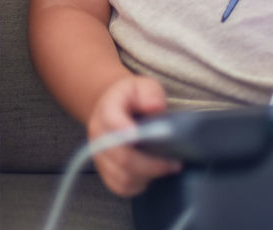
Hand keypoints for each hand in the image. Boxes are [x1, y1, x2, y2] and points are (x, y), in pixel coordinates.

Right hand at [87, 75, 181, 196]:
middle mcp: (97, 135)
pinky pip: (121, 187)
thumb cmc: (134, 98)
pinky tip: (152, 174)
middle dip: (150, 163)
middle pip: (121, 157)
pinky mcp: (105, 172)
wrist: (116, 108)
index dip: (125, 130)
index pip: (112, 120)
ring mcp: (99, 156)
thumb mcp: (144, 85)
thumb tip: (156, 107)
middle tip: (174, 162)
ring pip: (122, 176)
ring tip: (167, 167)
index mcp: (106, 109)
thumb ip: (150, 93)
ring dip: (148, 175)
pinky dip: (139, 184)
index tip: (143, 137)